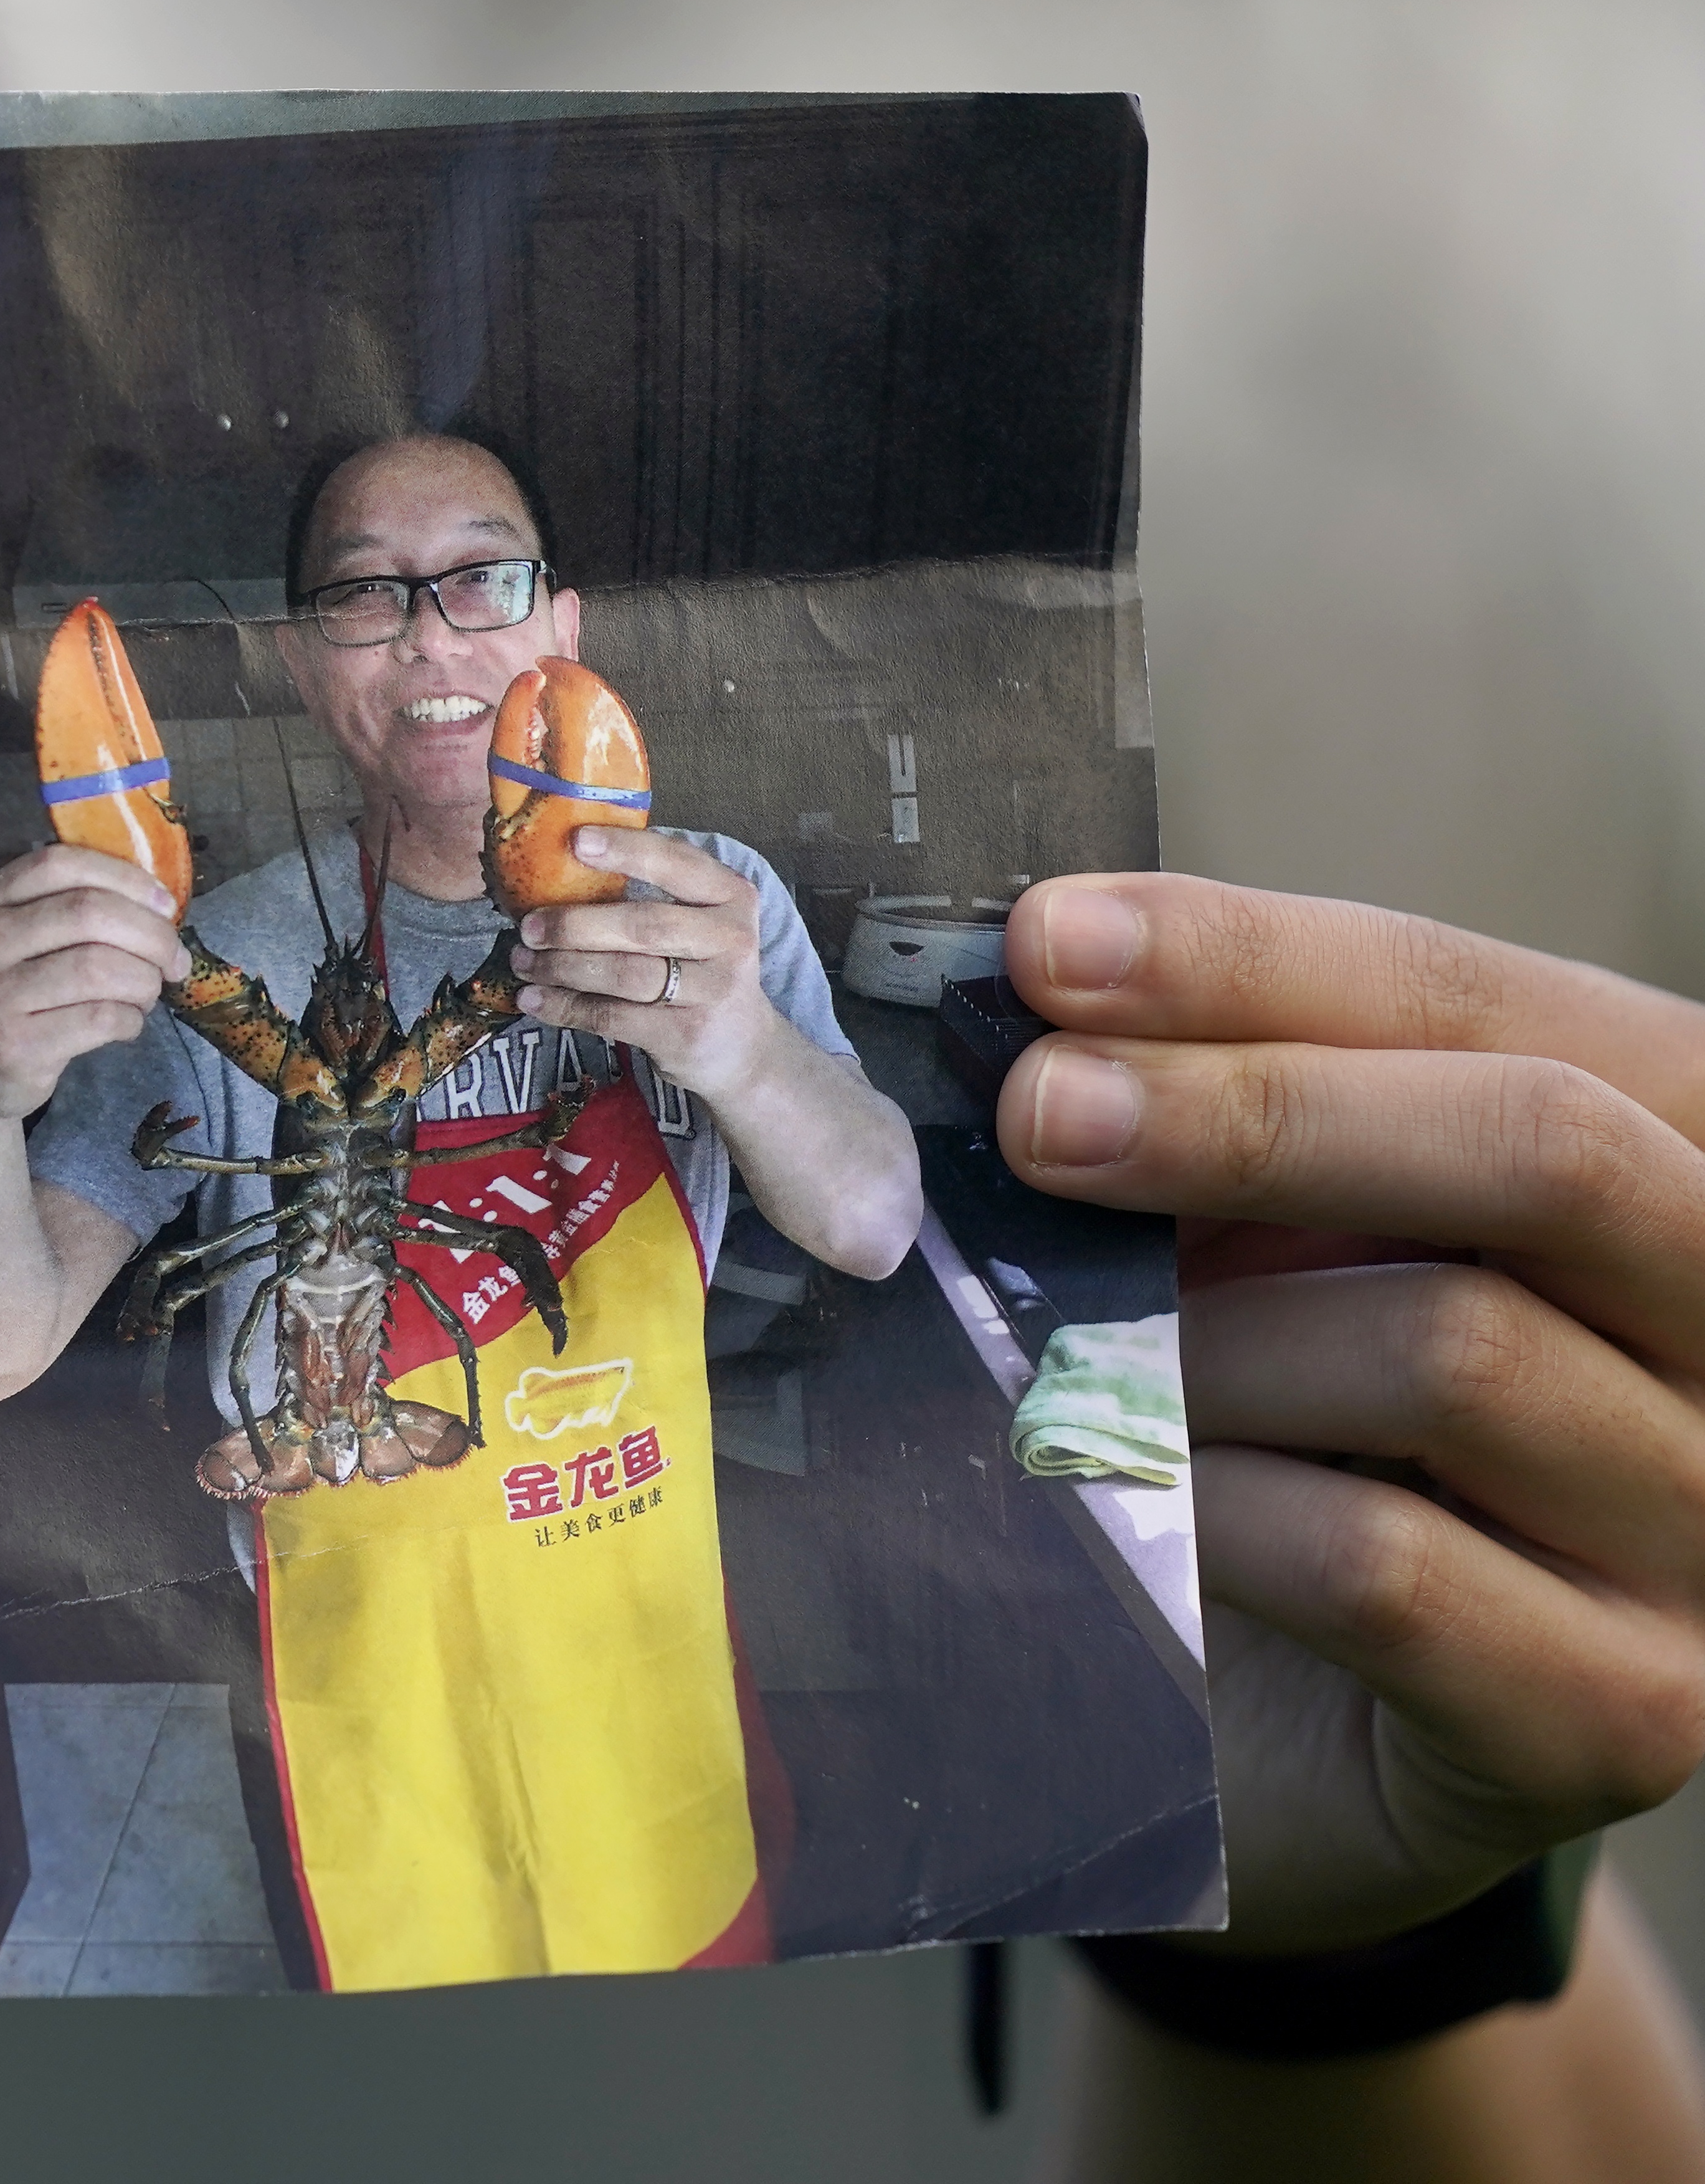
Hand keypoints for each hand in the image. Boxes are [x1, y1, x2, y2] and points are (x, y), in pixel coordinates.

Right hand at [0, 843, 185, 1122]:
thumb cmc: (12, 997)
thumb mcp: (20, 941)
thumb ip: (71, 908)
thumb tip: (158, 901)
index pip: (61, 863)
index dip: (126, 878)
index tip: (165, 905)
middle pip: (89, 912)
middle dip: (151, 935)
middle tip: (174, 960)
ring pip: (101, 967)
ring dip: (143, 982)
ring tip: (146, 994)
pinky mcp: (12, 1044)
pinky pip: (100, 1018)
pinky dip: (130, 1019)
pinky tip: (126, 1024)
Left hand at [509, 825, 780, 1101]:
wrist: (742, 1047)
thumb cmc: (701, 968)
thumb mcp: (699, 923)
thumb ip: (655, 893)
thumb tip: (561, 863)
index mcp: (731, 895)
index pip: (678, 863)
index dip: (627, 850)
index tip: (576, 840)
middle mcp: (729, 939)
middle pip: (643, 925)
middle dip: (576, 924)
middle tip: (528, 926)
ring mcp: (711, 991)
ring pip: (623, 974)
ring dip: (562, 967)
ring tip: (522, 962)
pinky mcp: (685, 1035)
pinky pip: (612, 1017)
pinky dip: (565, 1007)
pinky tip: (533, 999)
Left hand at [998, 874, 1704, 1952]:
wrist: (1303, 1737)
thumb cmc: (1298, 1437)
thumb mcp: (1281, 1240)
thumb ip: (1225, 1118)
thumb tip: (1050, 989)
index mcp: (1684, 1165)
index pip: (1502, 1005)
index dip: (1265, 958)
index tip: (1050, 943)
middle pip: (1545, 1149)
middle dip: (1256, 1110)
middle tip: (1039, 1116)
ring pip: (1457, 1354)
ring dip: (1212, 1343)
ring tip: (1082, 1367)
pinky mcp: (1622, 1713)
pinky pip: (1391, 1564)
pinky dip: (1217, 1508)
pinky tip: (1128, 1502)